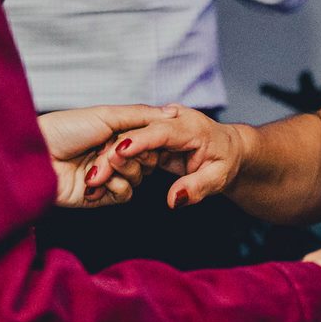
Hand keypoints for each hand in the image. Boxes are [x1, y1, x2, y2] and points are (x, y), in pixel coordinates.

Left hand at [38, 105, 164, 208]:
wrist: (37, 156)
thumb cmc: (64, 130)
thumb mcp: (106, 115)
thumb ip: (141, 116)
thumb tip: (172, 112)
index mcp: (115, 134)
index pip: (148, 140)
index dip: (148, 140)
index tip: (142, 137)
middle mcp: (113, 154)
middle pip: (147, 160)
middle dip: (131, 155)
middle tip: (110, 151)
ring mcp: (108, 176)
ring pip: (138, 178)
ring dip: (119, 170)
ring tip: (95, 166)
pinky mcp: (100, 196)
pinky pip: (126, 194)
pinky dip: (114, 187)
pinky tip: (93, 181)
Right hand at [98, 105, 247, 208]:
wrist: (229, 148)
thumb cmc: (226, 160)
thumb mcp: (219, 177)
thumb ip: (197, 188)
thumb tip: (173, 200)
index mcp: (190, 126)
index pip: (160, 131)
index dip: (138, 141)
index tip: (117, 151)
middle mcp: (171, 121)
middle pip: (136, 134)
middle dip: (113, 154)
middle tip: (93, 177)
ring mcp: (159, 126)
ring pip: (128, 139)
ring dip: (108, 159)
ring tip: (91, 181)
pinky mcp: (152, 136)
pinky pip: (130, 146)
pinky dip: (115, 161)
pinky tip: (99, 179)